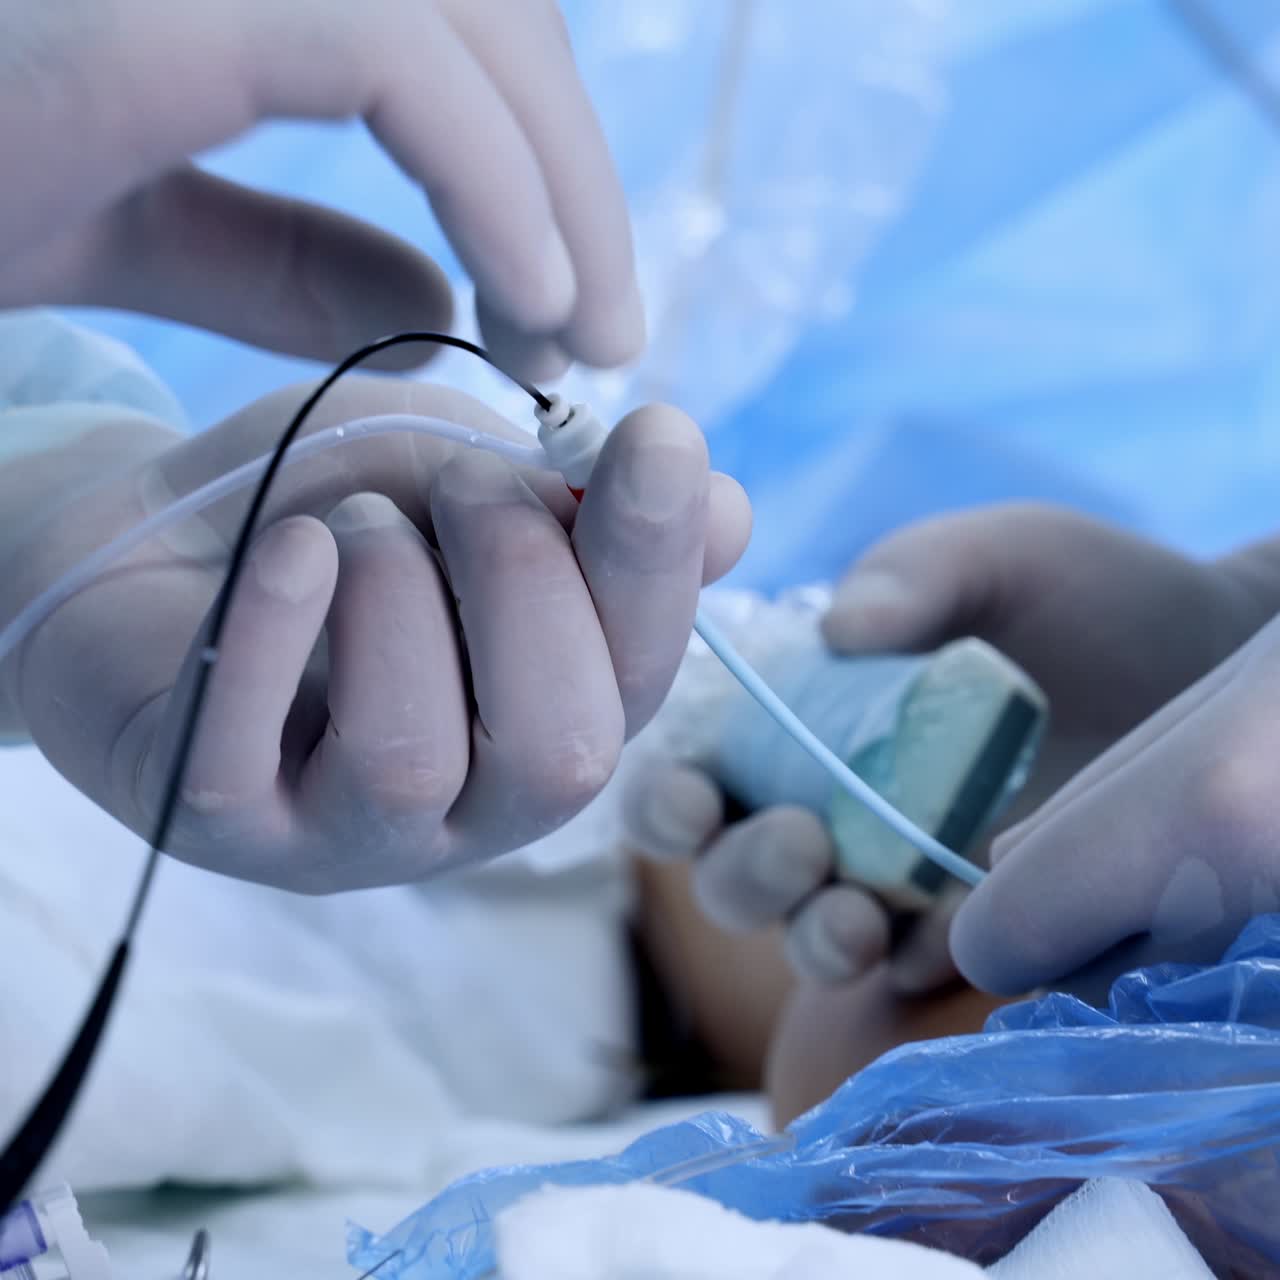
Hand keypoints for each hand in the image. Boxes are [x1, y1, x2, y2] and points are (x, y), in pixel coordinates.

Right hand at [0, 0, 639, 377]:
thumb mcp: (130, 226)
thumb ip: (284, 256)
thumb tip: (444, 307)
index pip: (455, 30)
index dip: (538, 163)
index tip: (570, 308)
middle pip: (496, 16)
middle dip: (574, 176)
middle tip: (606, 334)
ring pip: (476, 23)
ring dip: (559, 183)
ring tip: (579, 333)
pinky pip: (401, 61)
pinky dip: (495, 180)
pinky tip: (536, 299)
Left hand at [0, 381, 749, 890]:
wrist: (155, 548)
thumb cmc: (336, 515)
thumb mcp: (467, 479)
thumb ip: (581, 505)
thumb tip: (732, 517)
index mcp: (554, 715)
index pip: (644, 675)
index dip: (656, 562)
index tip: (657, 436)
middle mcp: (472, 803)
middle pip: (559, 751)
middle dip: (525, 582)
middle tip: (464, 485)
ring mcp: (343, 828)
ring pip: (413, 757)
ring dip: (398, 597)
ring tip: (355, 528)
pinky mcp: (217, 820)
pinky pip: (254, 753)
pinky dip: (282, 624)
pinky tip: (288, 550)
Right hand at [626, 504, 1263, 990]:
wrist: (1216, 659)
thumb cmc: (1092, 596)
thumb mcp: (995, 557)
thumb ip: (912, 576)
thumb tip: (836, 630)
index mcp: (809, 714)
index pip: (702, 767)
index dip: (668, 794)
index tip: (691, 794)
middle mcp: (835, 799)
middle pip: (731, 868)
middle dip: (739, 870)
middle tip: (799, 838)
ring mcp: (900, 868)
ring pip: (802, 932)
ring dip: (802, 932)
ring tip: (850, 911)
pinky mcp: (975, 921)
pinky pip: (906, 965)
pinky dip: (892, 961)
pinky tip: (916, 937)